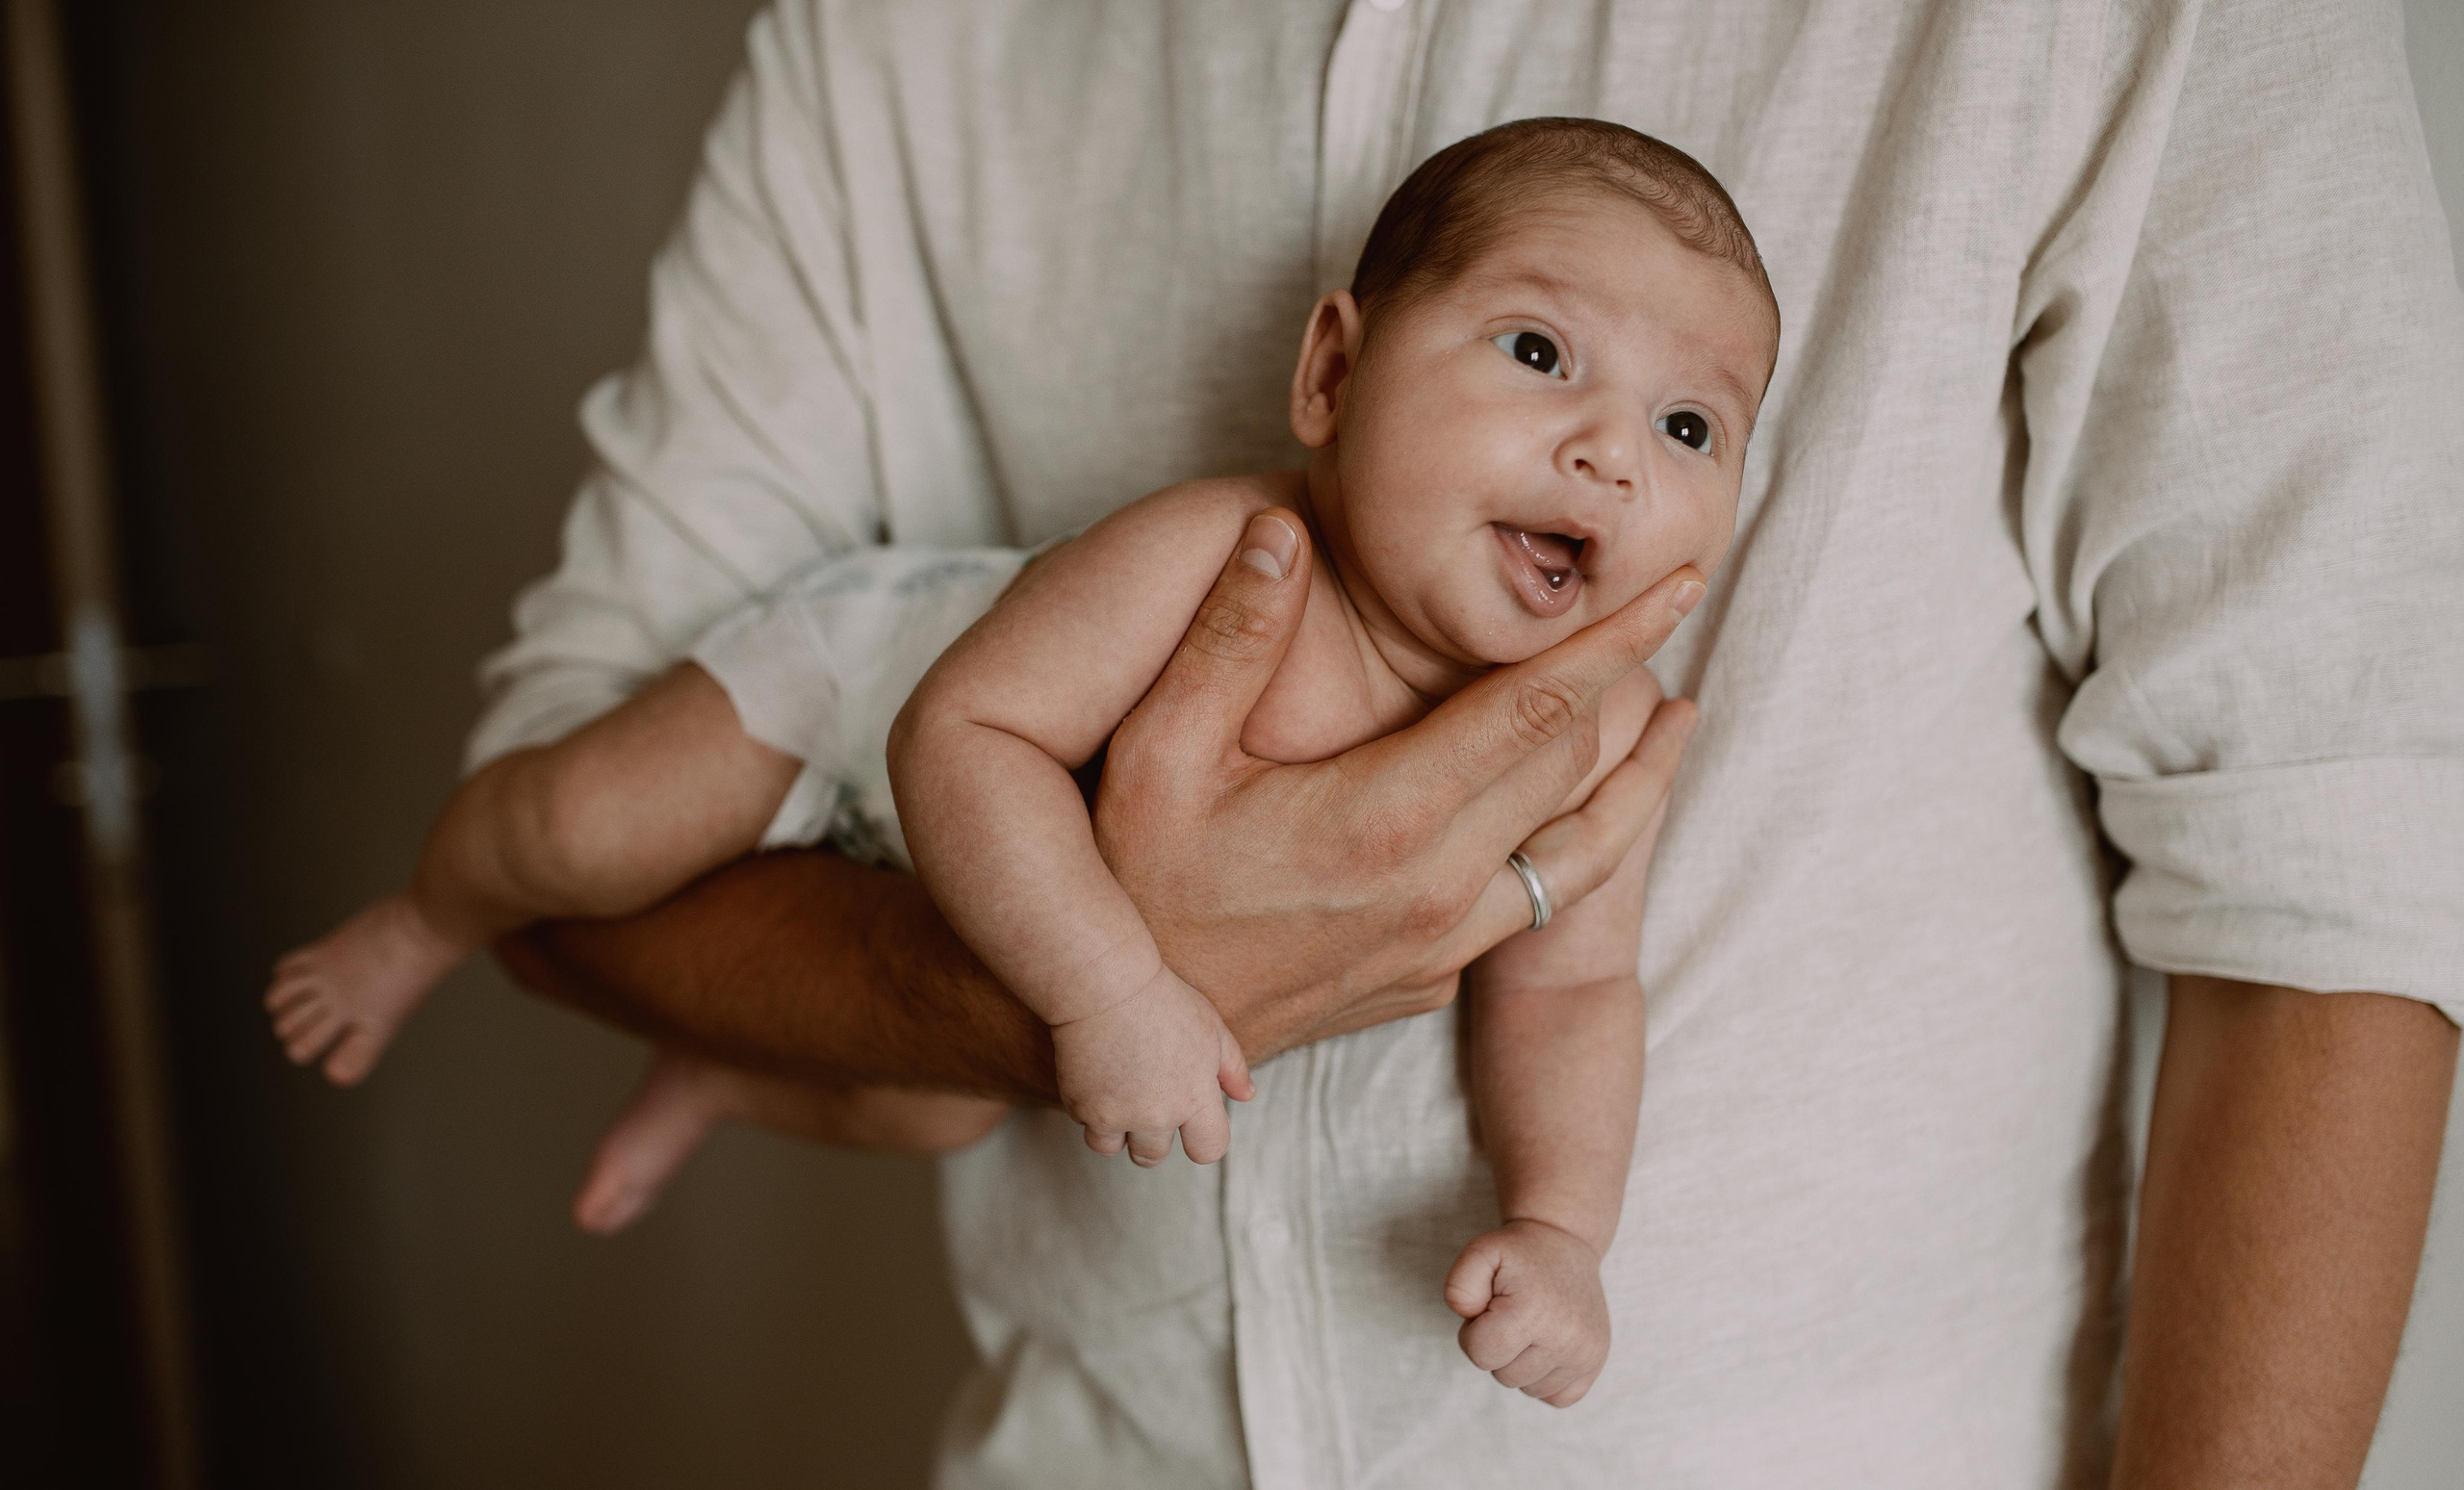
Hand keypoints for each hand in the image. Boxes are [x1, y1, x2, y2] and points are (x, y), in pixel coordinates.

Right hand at [1052, 966, 1254, 1165]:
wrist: (1105, 985)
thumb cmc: (1162, 1000)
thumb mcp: (1211, 1027)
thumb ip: (1233, 1067)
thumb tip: (1246, 1095)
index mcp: (1195, 1097)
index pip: (1209, 1150)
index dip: (1201, 1139)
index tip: (1190, 1123)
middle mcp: (1157, 1115)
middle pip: (1153, 1157)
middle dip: (1150, 1137)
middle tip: (1144, 1099)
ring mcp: (1116, 1114)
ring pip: (1113, 1148)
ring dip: (1115, 1129)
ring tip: (1116, 1091)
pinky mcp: (1081, 1107)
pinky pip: (1086, 1125)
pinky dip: (1089, 1108)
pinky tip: (1096, 1075)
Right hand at [1095, 508, 1702, 1060]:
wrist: (1119, 1040)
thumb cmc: (1129, 887)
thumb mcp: (1155, 755)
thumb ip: (1226, 639)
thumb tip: (1280, 529)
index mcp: (1387, 823)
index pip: (1536, 709)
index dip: (1614, 637)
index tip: (1677, 580)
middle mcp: (1439, 894)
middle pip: (1573, 767)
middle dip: (1627, 682)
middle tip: (1663, 608)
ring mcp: (1443, 947)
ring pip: (1581, 849)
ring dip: (1634, 776)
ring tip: (1675, 715)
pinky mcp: (1433, 980)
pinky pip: (1535, 898)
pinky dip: (1576, 838)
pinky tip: (1577, 805)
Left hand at [1444, 1218, 1611, 1407]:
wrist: (1565, 1242)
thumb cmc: (1518, 1252)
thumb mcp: (1480, 1251)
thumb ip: (1459, 1286)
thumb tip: (1469, 1318)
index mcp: (1534, 1312)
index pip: (1480, 1355)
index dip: (1473, 1332)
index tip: (1488, 1309)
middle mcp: (1566, 1338)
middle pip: (1504, 1376)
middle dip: (1498, 1348)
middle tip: (1511, 1313)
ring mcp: (1585, 1354)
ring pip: (1528, 1389)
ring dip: (1520, 1363)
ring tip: (1530, 1326)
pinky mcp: (1596, 1363)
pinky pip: (1557, 1398)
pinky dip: (1545, 1378)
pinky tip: (1546, 1347)